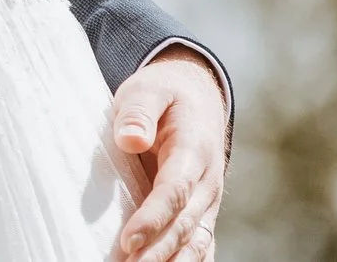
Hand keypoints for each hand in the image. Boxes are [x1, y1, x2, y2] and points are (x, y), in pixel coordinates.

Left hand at [112, 48, 227, 261]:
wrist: (197, 97)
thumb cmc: (164, 94)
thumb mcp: (148, 90)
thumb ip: (139, 112)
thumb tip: (130, 139)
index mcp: (194, 152)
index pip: (174, 192)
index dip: (152, 219)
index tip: (128, 240)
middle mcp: (207, 184)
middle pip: (184, 226)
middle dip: (157, 253)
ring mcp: (208, 202)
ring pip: (195, 242)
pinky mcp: (201, 213)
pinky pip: (199, 245)